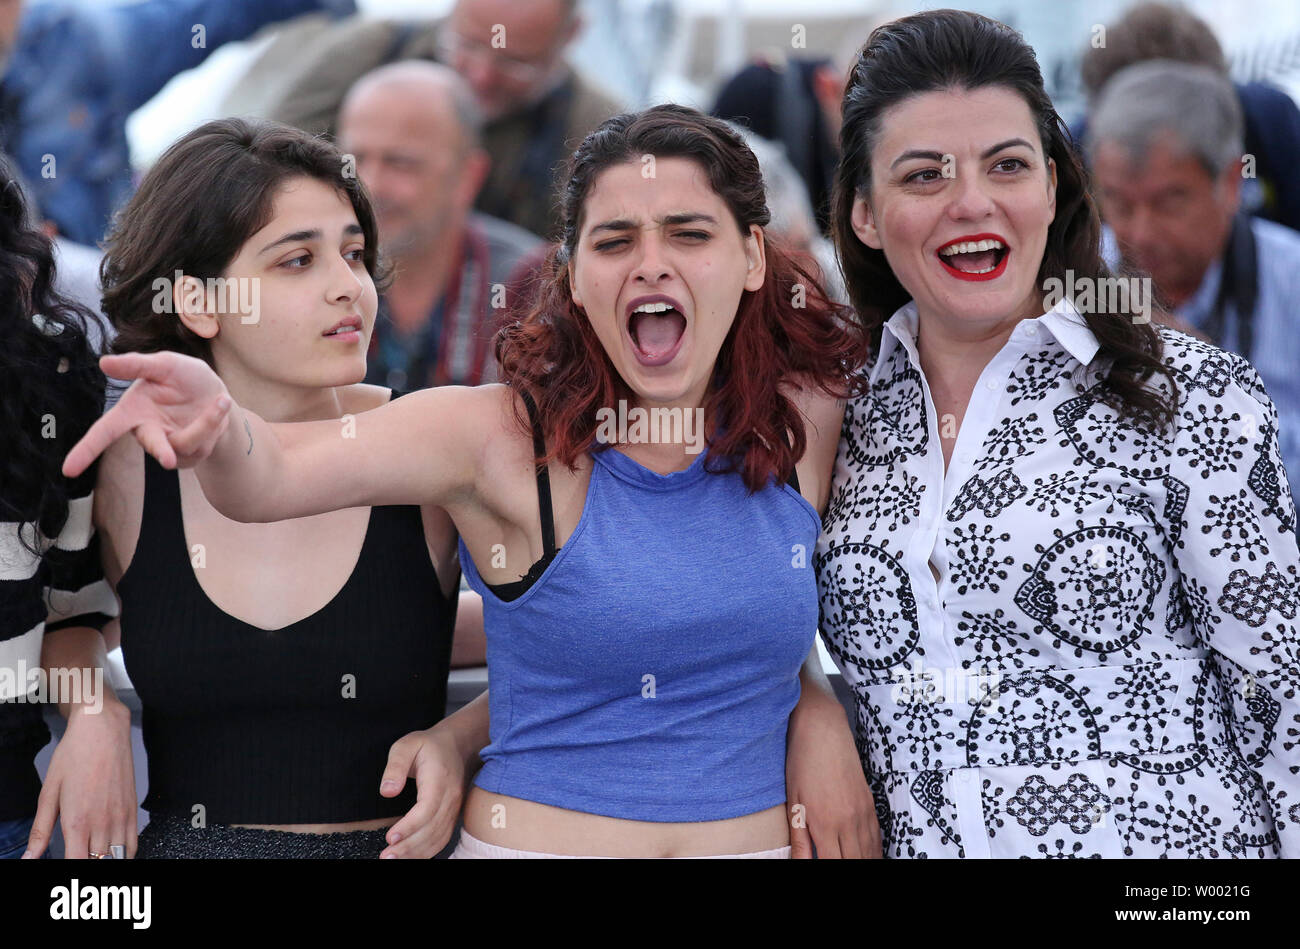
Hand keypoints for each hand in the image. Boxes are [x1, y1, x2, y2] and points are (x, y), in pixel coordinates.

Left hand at [24, 702, 136, 858]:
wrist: (102, 731)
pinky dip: (124, 854)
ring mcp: (121, 817)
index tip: (65, 865)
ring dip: (105, 861)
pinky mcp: (132, 809)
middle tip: (78, 857)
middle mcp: (102, 822)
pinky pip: (132, 844)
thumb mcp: (48, 793)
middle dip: (88, 865)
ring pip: (118, 857)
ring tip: (94, 858)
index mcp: (77, 821)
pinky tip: (111, 852)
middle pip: (98, 863)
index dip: (71, 872)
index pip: (77, 864)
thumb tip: (29, 857)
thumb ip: (40, 830)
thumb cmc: (74, 756)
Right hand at [63, 351, 232, 477]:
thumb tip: (104, 362)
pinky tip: (219, 406)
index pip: (104, 432)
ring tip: (219, 400)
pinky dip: (215, 421)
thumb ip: (136, 365)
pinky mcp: (190, 455)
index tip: (68, 470)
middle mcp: (148, 432)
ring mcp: (170, 447)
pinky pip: (203, 443)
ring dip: (206, 422)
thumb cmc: (185, 377)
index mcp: (133, 412)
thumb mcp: (165, 364)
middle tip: (168, 459)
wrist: (216, 393)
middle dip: (161, 451)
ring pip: (186, 443)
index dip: (86, 451)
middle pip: (151, 446)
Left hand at [377, 726, 466, 858]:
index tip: (390, 838)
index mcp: (439, 779)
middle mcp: (451, 797)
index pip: (427, 808)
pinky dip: (427, 851)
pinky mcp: (452, 815)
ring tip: (393, 859)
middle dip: (409, 846)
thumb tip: (387, 792)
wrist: (456, 745)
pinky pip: (442, 838)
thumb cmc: (428, 745)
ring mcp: (454, 808)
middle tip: (386, 857)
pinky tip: (410, 856)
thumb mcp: (406, 745)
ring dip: (417, 852)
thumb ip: (395, 767)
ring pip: (439, 837)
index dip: (410, 826)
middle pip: (433, 828)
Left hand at [786, 697, 880, 858]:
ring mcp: (863, 813)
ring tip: (853, 861)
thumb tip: (798, 863)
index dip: (828, 870)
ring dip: (863, 861)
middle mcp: (849, 822)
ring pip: (869, 852)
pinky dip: (873, 850)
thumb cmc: (803, 764)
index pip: (833, 864)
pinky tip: (867, 854)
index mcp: (826, 824)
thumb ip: (799, 840)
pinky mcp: (870, 803)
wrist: (823, 730)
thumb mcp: (794, 803)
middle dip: (846, 866)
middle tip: (836, 861)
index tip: (823, 866)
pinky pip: (876, 837)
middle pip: (854, 861)